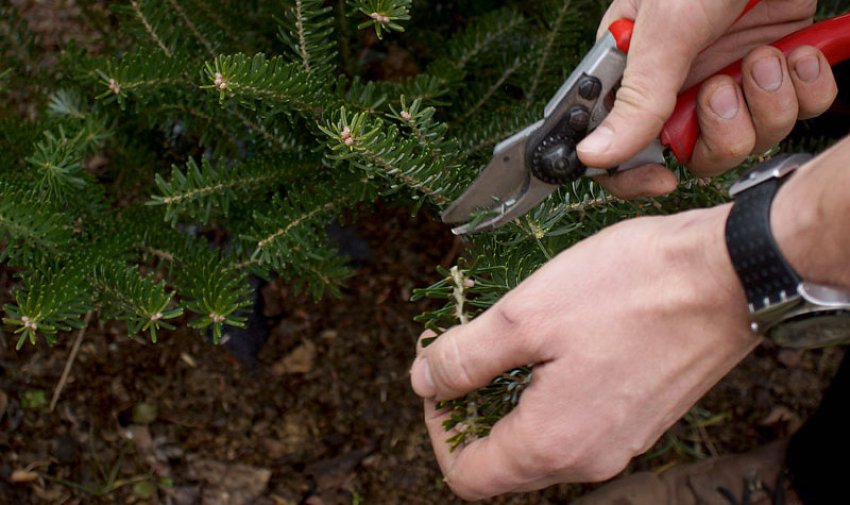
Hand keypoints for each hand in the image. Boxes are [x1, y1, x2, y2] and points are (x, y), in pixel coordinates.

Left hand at [410, 206, 761, 499]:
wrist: (730, 275)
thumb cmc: (630, 289)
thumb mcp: (525, 316)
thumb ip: (464, 359)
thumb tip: (424, 383)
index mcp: (553, 443)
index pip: (468, 475)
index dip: (438, 428)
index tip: (437, 376)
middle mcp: (589, 458)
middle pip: (504, 462)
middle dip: (471, 409)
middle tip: (462, 351)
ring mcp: (621, 441)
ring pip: (540, 441)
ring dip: (509, 399)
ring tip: (505, 341)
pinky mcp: (642, 417)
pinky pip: (576, 423)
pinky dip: (548, 395)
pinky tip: (552, 346)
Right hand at [578, 0, 837, 198]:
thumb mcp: (666, 28)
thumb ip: (636, 98)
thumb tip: (592, 155)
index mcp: (635, 71)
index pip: (618, 143)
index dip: (632, 171)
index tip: (660, 178)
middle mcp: (680, 83)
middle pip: (692, 153)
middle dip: (718, 131)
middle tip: (722, 89)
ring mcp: (729, 78)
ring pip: (746, 139)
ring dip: (764, 103)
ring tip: (764, 56)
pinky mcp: (776, 71)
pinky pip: (795, 112)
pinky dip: (803, 89)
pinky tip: (798, 52)